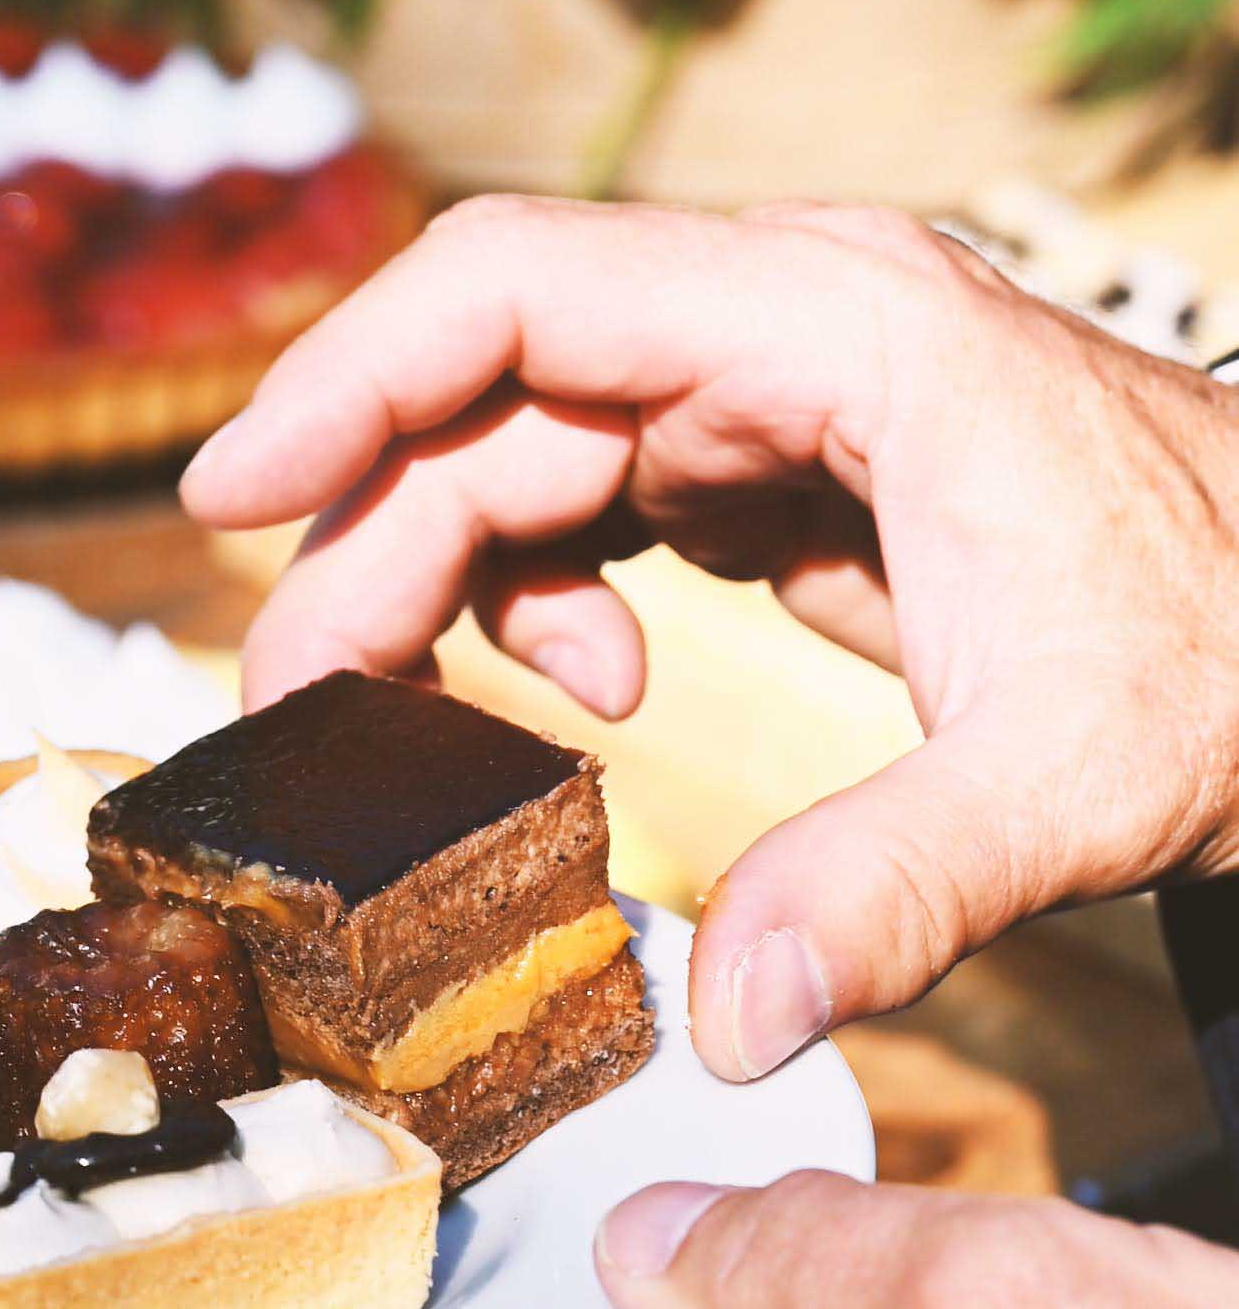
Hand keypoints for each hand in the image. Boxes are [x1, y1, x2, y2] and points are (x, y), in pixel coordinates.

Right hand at [178, 196, 1238, 1072]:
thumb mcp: (1082, 775)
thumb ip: (895, 885)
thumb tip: (727, 1022)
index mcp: (834, 314)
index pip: (518, 286)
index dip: (350, 374)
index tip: (226, 491)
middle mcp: (783, 309)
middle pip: (498, 383)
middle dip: (376, 533)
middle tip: (300, 701)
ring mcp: (782, 372)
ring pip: (534, 437)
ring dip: (452, 569)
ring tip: (416, 715)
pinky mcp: (789, 447)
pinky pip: (606, 485)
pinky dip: (561, 586)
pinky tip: (604, 697)